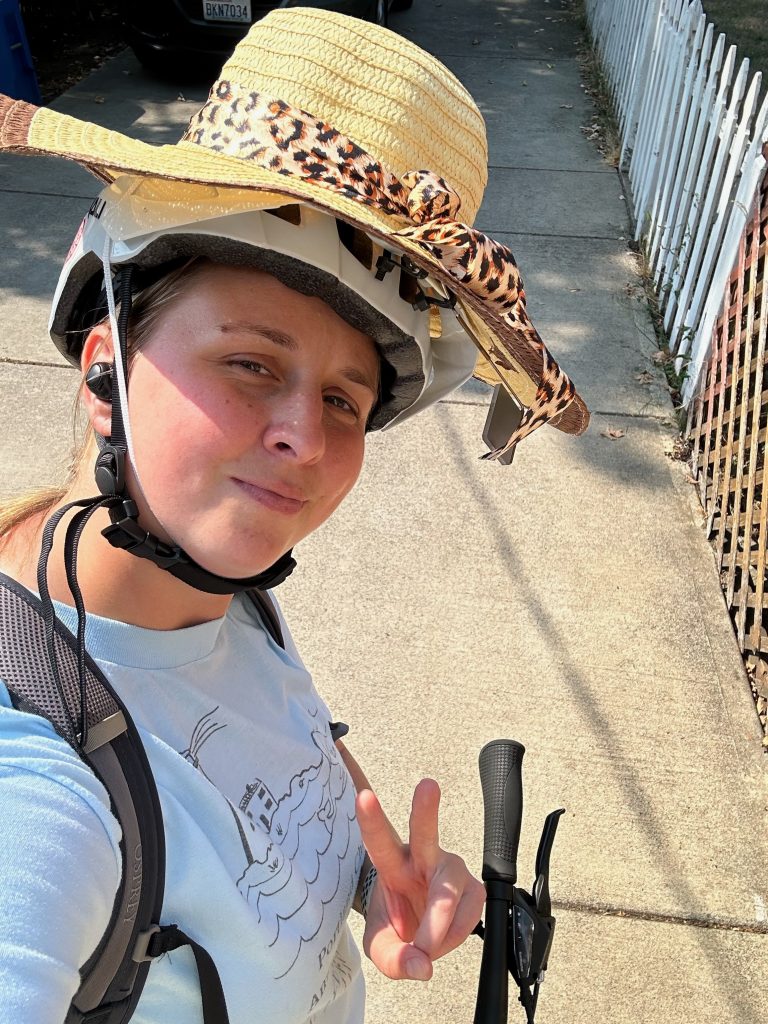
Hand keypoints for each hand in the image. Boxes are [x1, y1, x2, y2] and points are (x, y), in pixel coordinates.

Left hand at [356, 778, 484, 981]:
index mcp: (390, 861)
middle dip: (425, 808)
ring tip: (425, 948)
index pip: (378, 839)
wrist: (419, 928)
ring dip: (436, 928)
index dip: (371, 818)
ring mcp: (450, 869)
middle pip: (424, 831)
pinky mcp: (475, 887)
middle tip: (427, 786)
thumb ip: (394, 959)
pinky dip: (453, 937)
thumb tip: (422, 966)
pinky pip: (470, 916)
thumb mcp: (381, 945)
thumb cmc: (396, 922)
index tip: (363, 796)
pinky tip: (442, 940)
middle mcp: (422, 857)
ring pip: (449, 893)